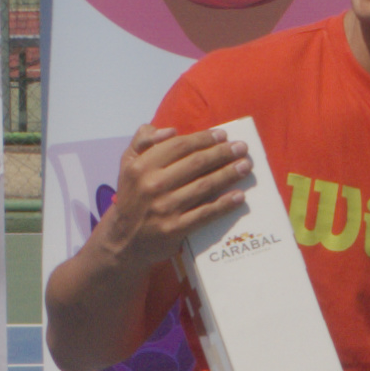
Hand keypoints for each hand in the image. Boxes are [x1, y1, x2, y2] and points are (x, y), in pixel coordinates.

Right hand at [95, 121, 247, 269]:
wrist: (124, 240)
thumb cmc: (132, 196)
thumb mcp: (128, 164)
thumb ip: (143, 140)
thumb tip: (171, 130)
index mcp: (142, 165)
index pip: (179, 146)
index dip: (204, 139)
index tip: (222, 135)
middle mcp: (152, 184)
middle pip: (196, 163)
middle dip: (222, 153)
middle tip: (242, 148)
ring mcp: (164, 208)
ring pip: (204, 186)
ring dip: (229, 174)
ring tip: (245, 166)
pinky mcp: (175, 229)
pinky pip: (205, 213)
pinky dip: (224, 204)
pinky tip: (239, 196)